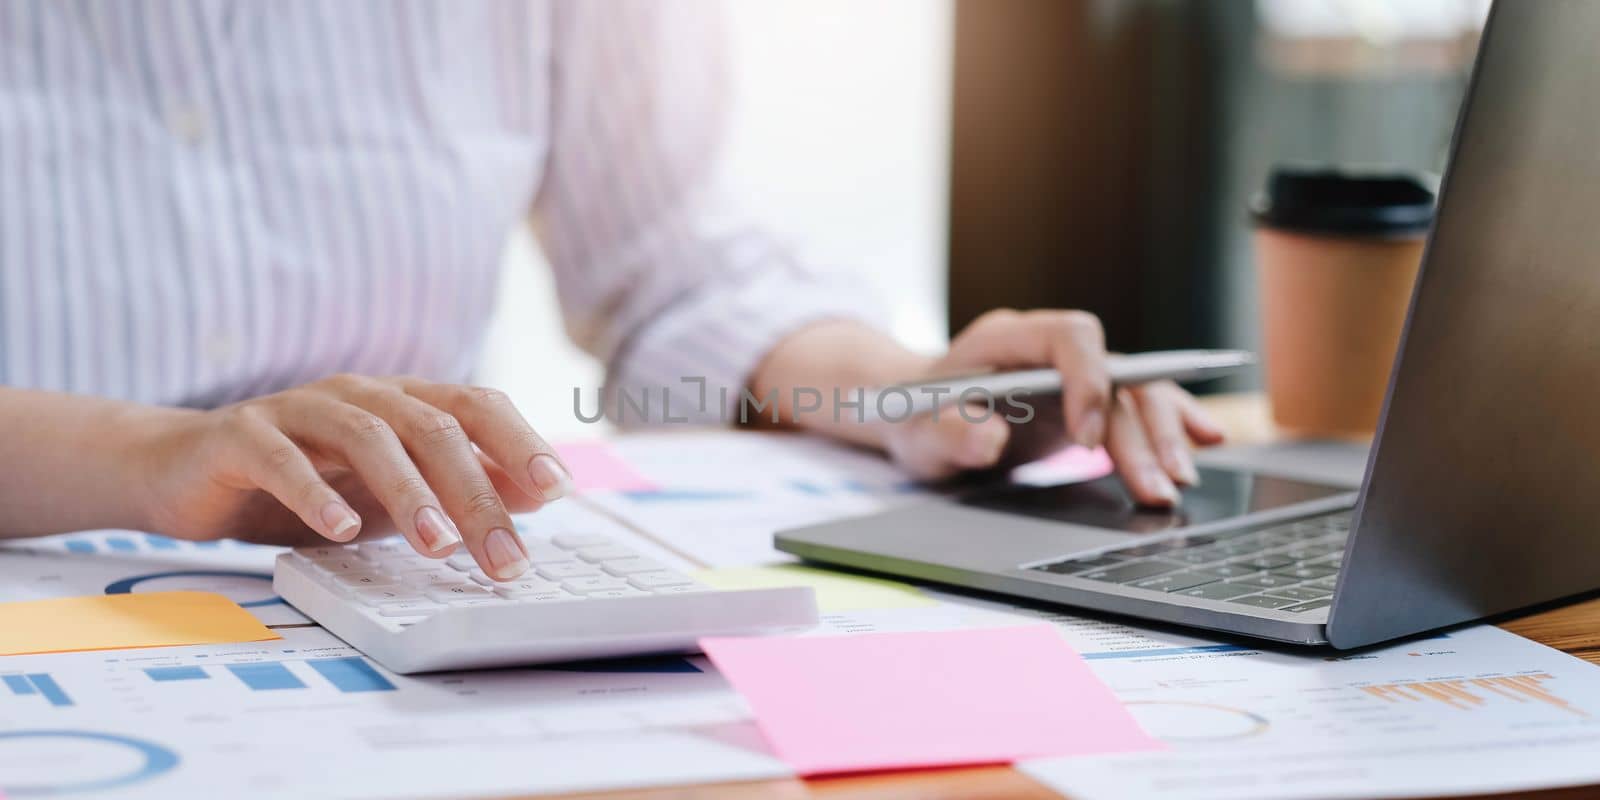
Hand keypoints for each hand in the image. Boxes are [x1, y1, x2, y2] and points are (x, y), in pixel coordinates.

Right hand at [131, 375, 571, 579]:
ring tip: (438, 546)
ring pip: (368, 435)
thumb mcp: (389, 493)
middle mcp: (358, 394)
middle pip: (433, 427)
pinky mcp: (242, 433)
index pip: (476, 406)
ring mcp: (299, 408)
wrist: (184, 472)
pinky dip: (316, 492)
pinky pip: (282, 457)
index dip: (520, 441)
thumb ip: (456, 488)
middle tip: (504, 556)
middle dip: (476, 493)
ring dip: (410, 492)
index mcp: (401, 401)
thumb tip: (536, 496)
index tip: (560, 488)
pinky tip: (341, 529)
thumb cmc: (301, 484)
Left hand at [881, 309, 1223, 504]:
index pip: (1071, 338)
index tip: (1086, 439)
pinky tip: (1206, 443)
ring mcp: (1073, 375)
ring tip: (1179, 482)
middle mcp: (1050, 349)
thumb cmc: (914, 417)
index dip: (1089, 382)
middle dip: (1141, 430)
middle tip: (1158, 485)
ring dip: (1164, 436)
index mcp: (1009, 338)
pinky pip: (1137, 406)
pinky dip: (1172, 424)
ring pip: (1137, 393)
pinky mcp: (1087, 402)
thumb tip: (987, 438)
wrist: (916, 414)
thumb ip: (946, 432)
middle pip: (1117, 373)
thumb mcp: (916, 431)